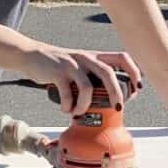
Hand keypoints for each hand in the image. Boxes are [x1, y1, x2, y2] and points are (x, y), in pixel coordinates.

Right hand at [19, 46, 139, 116]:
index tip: (136, 89)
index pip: (122, 58)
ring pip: (87, 86)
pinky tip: (66, 109)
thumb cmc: (59, 66)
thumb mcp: (81, 66)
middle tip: (117, 107)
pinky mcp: (57, 72)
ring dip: (86, 105)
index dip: (134, 72)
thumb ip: (95, 76)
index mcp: (95, 57)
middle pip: (108, 73)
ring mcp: (71, 64)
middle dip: (116, 93)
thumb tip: (112, 97)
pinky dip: (68, 105)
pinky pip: (67, 92)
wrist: (32, 55)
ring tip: (79, 112)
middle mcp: (86, 58)